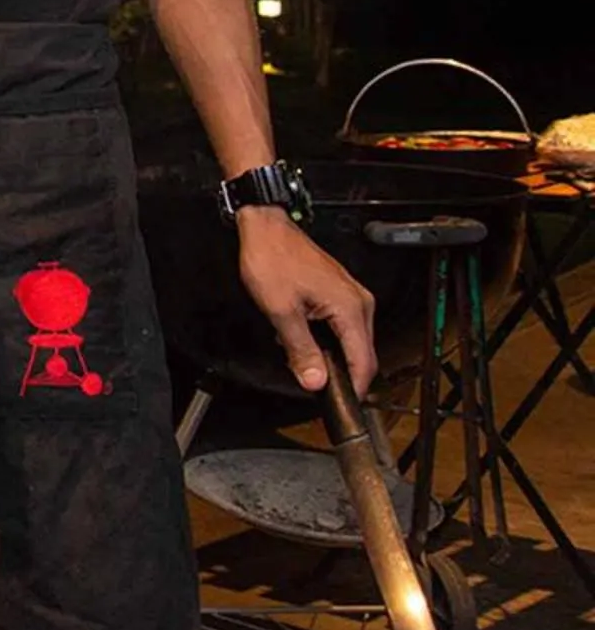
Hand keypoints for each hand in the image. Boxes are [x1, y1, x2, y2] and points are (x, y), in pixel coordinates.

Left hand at [238, 208, 375, 394]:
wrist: (266, 226)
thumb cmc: (272, 258)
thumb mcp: (281, 310)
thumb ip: (300, 349)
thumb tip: (314, 380)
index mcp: (351, 308)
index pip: (364, 362)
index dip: (353, 388)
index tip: (340, 403)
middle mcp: (359, 302)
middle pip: (361, 354)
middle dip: (339, 373)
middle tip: (313, 383)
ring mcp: (351, 296)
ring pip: (350, 340)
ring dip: (329, 354)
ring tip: (301, 357)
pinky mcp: (340, 292)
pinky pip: (341, 326)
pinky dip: (325, 337)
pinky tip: (301, 336)